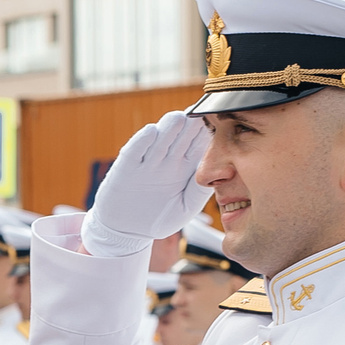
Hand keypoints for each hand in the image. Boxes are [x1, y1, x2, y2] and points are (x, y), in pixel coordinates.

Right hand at [80, 112, 209, 258]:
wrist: (127, 230)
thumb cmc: (158, 219)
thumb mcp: (184, 209)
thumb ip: (199, 193)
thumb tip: (215, 175)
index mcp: (185, 168)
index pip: (198, 146)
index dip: (206, 134)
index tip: (218, 124)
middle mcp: (167, 160)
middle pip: (180, 137)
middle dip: (190, 125)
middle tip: (199, 114)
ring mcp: (146, 161)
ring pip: (160, 139)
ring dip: (168, 127)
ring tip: (178, 118)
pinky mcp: (126, 166)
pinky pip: (134, 150)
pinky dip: (141, 141)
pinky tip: (150, 131)